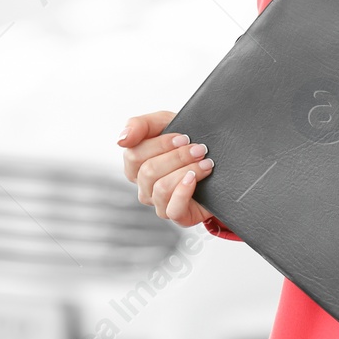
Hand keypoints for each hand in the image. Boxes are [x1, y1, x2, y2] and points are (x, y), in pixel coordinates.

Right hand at [118, 110, 214, 227]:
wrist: (217, 159)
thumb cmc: (184, 140)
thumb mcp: (162, 123)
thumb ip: (138, 125)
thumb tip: (121, 140)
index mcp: (135, 165)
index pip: (133, 156)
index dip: (160, 145)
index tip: (184, 137)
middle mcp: (144, 186)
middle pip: (148, 171)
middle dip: (177, 157)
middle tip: (199, 149)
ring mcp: (159, 203)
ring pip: (161, 188)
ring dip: (187, 171)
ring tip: (205, 163)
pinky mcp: (178, 216)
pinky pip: (173, 209)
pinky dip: (184, 192)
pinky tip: (195, 179)